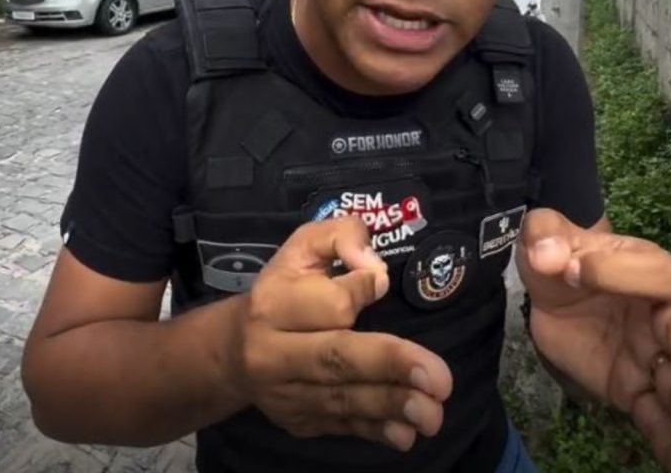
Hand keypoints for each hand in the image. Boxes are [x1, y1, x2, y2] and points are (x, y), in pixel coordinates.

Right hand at [233, 216, 452, 450]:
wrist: (233, 352)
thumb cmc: (283, 289)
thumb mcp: (304, 246)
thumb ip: (342, 236)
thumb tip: (374, 266)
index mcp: (274, 304)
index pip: (328, 303)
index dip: (361, 291)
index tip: (380, 282)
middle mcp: (273, 353)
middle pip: (335, 358)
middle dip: (390, 366)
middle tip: (437, 379)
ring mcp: (285, 393)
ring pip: (342, 398)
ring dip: (391, 405)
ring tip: (432, 412)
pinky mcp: (298, 420)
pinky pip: (341, 425)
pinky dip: (375, 430)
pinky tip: (405, 434)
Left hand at [516, 208, 670, 472]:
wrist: (554, 291)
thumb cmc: (562, 254)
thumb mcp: (545, 234)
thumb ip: (545, 234)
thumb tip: (547, 253)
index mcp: (649, 270)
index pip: (653, 273)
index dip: (615, 271)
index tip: (574, 268)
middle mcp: (666, 318)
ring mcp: (656, 360)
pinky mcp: (636, 392)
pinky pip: (659, 424)